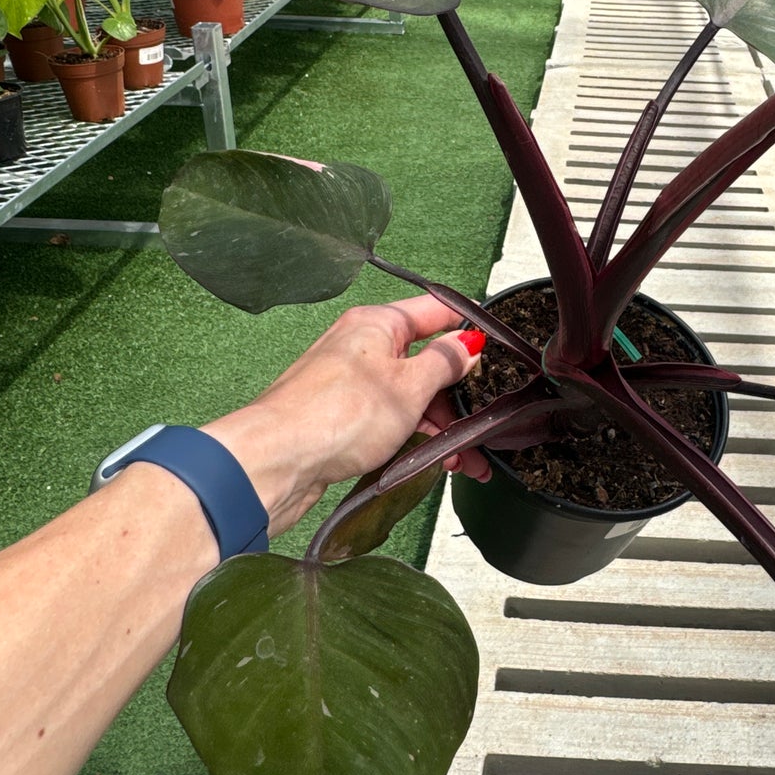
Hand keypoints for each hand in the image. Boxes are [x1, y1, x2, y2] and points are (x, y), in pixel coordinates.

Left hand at [205, 296, 490, 535]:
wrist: (276, 461)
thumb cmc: (336, 415)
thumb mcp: (410, 386)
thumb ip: (445, 363)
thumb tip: (468, 345)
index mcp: (377, 324)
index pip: (434, 311)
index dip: (467, 326)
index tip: (498, 344)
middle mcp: (360, 348)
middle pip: (423, 363)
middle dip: (457, 398)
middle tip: (483, 427)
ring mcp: (349, 384)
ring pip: (407, 399)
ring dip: (438, 428)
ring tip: (463, 462)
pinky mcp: (340, 419)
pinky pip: (387, 422)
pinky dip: (412, 439)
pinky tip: (431, 463)